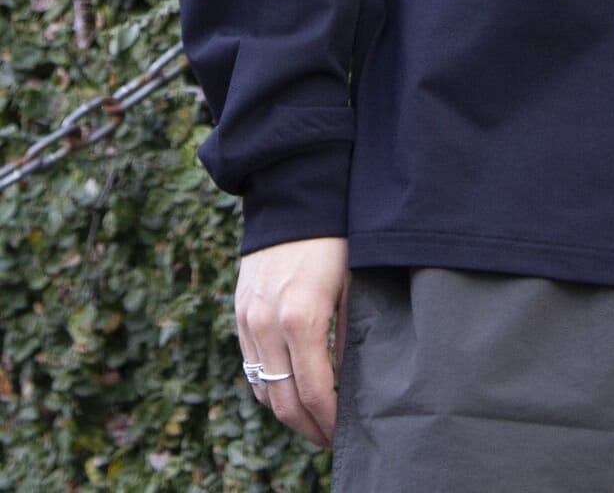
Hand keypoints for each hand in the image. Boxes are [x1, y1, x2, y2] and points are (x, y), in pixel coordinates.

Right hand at [235, 236, 349, 448]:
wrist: (295, 194)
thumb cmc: (336, 237)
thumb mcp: (354, 284)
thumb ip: (351, 335)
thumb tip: (353, 382)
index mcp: (301, 318)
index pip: (314, 392)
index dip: (330, 421)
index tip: (346, 433)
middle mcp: (267, 324)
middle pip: (283, 402)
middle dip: (308, 427)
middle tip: (332, 438)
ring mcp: (248, 319)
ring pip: (261, 388)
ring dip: (286, 412)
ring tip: (314, 419)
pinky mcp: (239, 313)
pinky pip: (249, 365)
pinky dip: (269, 385)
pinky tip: (292, 388)